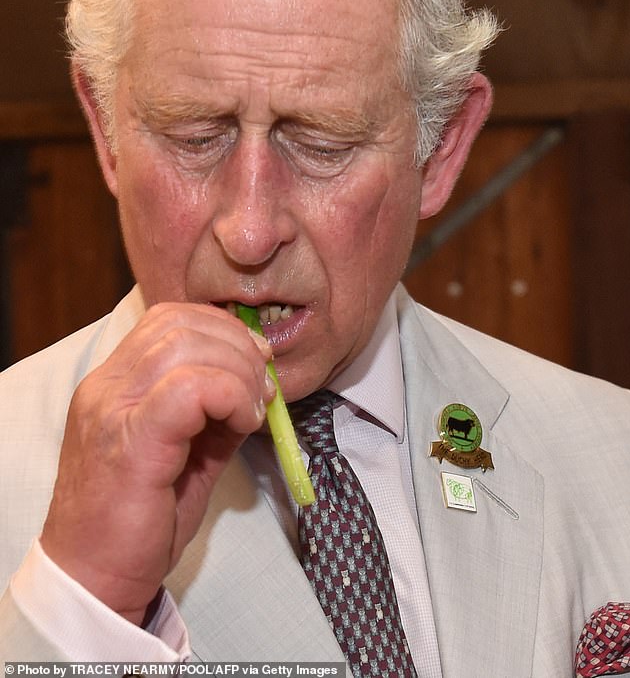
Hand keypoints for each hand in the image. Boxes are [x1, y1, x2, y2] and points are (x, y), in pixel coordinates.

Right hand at [40, 302, 274, 624]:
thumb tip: (257, 384)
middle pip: (180, 324)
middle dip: (238, 347)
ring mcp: (113, 410)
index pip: (168, 318)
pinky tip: (243, 423)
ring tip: (253, 410)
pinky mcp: (131, 441)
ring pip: (186, 346)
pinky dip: (231, 395)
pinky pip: (190, 388)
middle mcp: (106, 386)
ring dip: (238, 371)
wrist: (96, 580)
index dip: (222, 329)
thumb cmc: (140, 519)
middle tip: (263, 388)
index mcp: (115, 382)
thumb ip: (214, 412)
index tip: (255, 363)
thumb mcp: (186, 452)